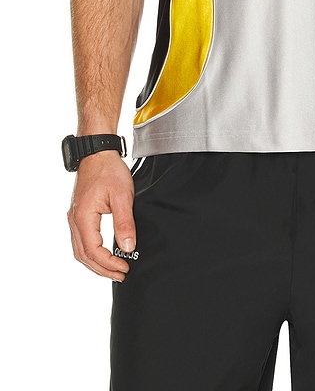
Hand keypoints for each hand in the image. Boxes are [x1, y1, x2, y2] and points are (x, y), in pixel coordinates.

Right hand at [68, 151, 135, 281]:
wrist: (98, 152)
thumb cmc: (109, 170)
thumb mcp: (122, 196)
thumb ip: (125, 224)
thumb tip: (128, 248)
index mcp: (83, 217)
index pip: (93, 251)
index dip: (108, 264)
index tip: (124, 268)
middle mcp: (74, 219)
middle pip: (83, 255)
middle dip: (102, 268)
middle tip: (120, 275)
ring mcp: (74, 217)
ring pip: (80, 249)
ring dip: (95, 262)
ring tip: (113, 269)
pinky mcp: (79, 213)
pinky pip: (81, 240)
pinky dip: (91, 252)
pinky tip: (103, 254)